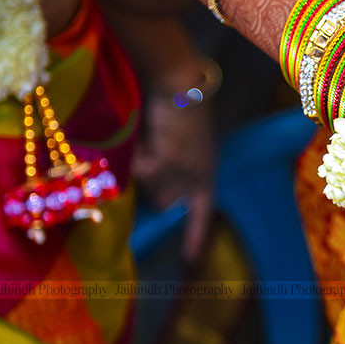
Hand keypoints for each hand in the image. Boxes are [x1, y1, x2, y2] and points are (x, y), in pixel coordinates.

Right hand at [134, 88, 215, 264]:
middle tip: (151, 160)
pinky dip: (135, 156)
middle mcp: (200, 176)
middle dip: (152, 188)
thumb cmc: (180, 109)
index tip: (192, 260)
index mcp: (208, 172)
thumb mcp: (184, 144)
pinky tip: (145, 137)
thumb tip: (157, 196)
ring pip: (149, 188)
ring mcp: (186, 171)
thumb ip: (175, 168)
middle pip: (165, 204)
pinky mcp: (169, 161)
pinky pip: (139, 171)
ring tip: (150, 142)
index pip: (203, 213)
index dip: (195, 237)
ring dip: (142, 170)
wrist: (182, 83)